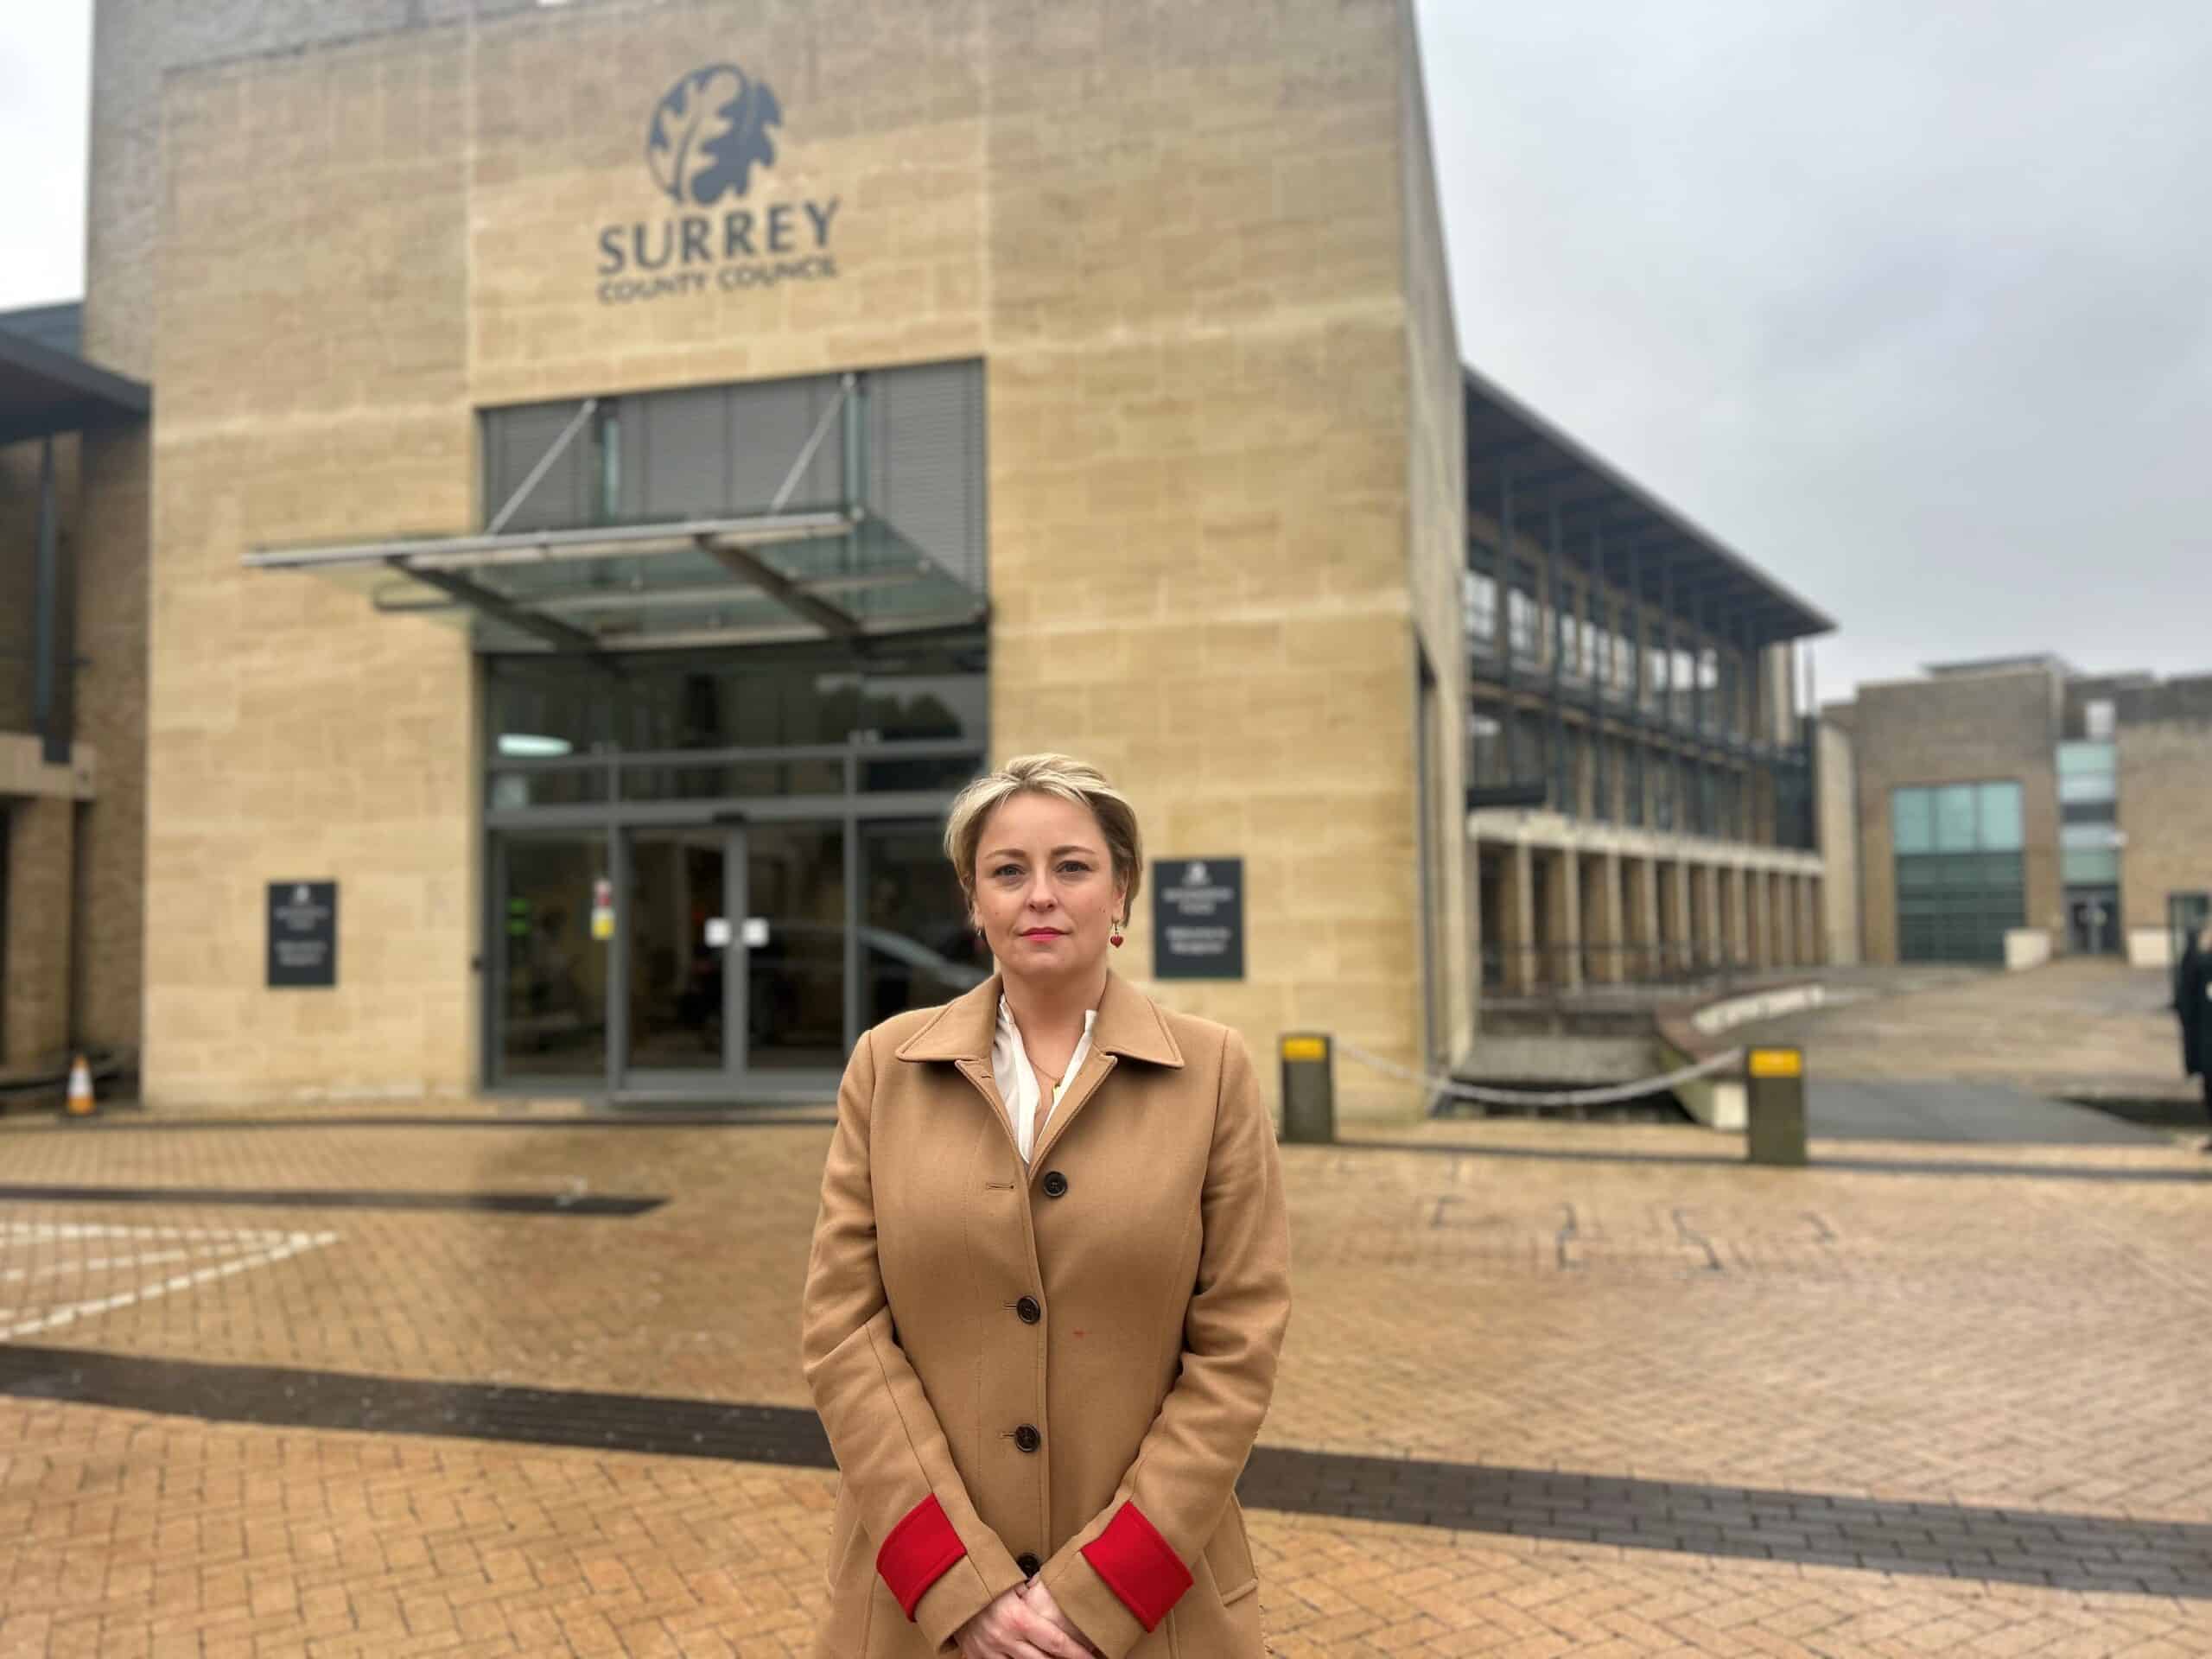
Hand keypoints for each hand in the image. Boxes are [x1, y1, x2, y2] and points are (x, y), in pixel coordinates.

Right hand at [953, 1583, 1097, 1658]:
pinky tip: (1023, 1658)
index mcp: (1018, 1619)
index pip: (1057, 1643)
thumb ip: (1033, 1594)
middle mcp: (1005, 1640)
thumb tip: (1060, 1592)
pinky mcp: (976, 1658)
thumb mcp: (1012, 1582)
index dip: (1078, 1655)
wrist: (947, 1585)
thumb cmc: (984, 1579)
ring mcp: (989, 1652)